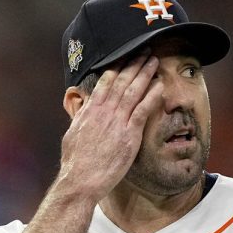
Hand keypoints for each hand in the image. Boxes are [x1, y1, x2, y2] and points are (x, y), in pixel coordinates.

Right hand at [59, 50, 161, 200]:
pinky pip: (142, 110)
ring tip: (154, 61)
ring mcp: (116, 122)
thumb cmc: (75, 163)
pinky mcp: (128, 135)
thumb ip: (80, 117)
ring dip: (145, 74)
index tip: (125, 56)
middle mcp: (103, 111)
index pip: (105, 81)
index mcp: (90, 110)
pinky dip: (151, 96)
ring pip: (133, 91)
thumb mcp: (72, 134)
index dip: (117, 67)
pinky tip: (159, 86)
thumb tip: (80, 104)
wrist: (80, 180)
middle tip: (145, 52)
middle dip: (134, 64)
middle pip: (121, 81)